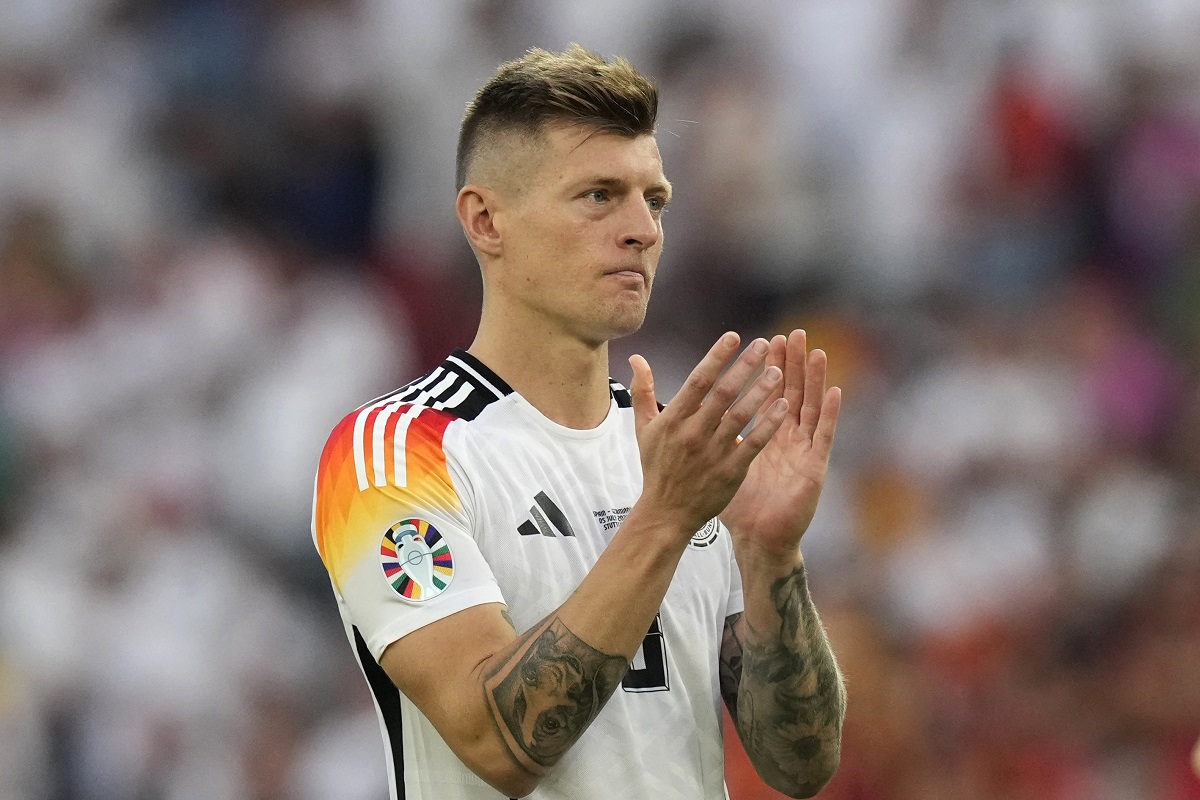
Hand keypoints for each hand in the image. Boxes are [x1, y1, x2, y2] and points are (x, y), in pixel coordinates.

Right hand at [628, 333, 789, 538]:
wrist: (666, 513)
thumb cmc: (656, 467)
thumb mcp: (644, 429)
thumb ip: (643, 391)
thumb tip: (637, 358)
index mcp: (673, 419)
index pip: (697, 381)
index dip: (717, 357)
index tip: (734, 337)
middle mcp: (693, 433)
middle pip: (722, 393)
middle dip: (745, 367)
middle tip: (765, 345)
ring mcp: (712, 453)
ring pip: (740, 416)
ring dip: (761, 392)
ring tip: (779, 371)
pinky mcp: (730, 472)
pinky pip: (753, 444)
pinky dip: (768, 425)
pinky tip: (782, 406)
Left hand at [720, 330, 840, 555]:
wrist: (759, 538)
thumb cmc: (740, 504)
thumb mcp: (722, 462)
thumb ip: (708, 435)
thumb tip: (690, 414)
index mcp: (764, 434)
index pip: (765, 393)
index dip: (764, 368)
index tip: (761, 341)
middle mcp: (786, 437)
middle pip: (790, 392)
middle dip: (791, 363)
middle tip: (792, 334)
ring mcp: (802, 450)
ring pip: (810, 407)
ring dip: (814, 380)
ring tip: (816, 352)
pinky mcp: (814, 466)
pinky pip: (824, 435)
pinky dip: (830, 413)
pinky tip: (834, 391)